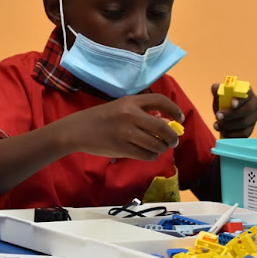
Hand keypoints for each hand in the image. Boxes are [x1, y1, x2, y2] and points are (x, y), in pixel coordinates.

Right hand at [61, 93, 184, 160]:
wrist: (77, 130)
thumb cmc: (99, 118)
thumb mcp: (119, 107)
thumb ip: (139, 112)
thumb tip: (163, 122)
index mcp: (131, 101)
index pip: (160, 101)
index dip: (174, 110)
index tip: (179, 118)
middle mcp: (131, 115)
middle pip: (163, 128)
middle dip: (172, 137)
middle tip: (173, 141)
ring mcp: (126, 132)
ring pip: (156, 144)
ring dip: (161, 148)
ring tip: (158, 148)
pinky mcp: (122, 148)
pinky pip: (146, 155)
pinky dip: (151, 156)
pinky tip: (148, 154)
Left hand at [211, 83, 256, 137]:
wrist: (224, 115)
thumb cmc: (223, 102)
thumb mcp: (219, 95)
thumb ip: (217, 89)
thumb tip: (216, 88)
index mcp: (247, 93)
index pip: (248, 93)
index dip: (241, 99)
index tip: (232, 104)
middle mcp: (253, 104)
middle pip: (247, 109)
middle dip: (231, 114)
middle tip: (217, 116)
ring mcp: (253, 117)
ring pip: (245, 123)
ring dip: (229, 125)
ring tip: (217, 125)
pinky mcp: (251, 129)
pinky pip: (245, 133)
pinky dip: (232, 134)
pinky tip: (223, 132)